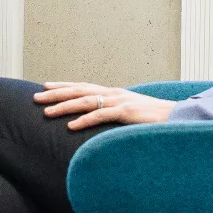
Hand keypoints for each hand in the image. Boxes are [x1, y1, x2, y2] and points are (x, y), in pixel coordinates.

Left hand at [34, 82, 173, 130]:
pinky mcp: (126, 113)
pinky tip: (71, 126)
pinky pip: (101, 116)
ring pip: (85, 101)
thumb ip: (115, 114)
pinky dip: (84, 120)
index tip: (45, 86)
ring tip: (46, 111)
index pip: (83, 87)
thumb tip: (99, 120)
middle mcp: (113, 94)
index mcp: (113, 93)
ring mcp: (119, 102)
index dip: (63, 86)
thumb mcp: (130, 114)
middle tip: (36, 97)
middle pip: (79, 90)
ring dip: (64, 106)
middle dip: (56, 93)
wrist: (177, 117)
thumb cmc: (154, 119)